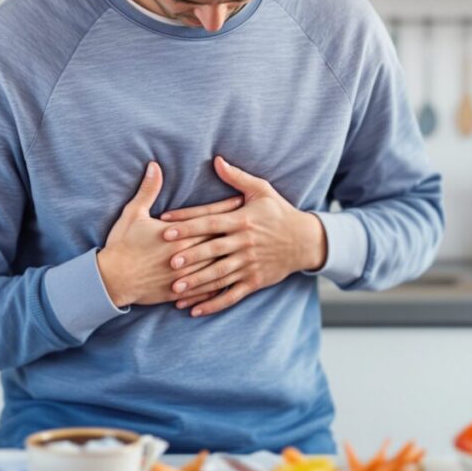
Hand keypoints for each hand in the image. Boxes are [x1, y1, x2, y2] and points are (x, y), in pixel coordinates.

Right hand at [96, 162, 244, 307]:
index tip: (242, 202)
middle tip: (256, 227)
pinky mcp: (179, 291)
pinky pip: (205, 289)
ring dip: (233, 261)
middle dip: (237, 234)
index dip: (226, 210)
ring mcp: (185, 275)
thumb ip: (148, 190)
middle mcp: (187, 254)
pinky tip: (231, 282)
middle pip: (218, 242)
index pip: (210, 219)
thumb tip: (155, 167)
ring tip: (250, 256)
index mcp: (179, 234)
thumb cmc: (123, 245)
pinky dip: (219, 286)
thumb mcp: (134, 213)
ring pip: (216, 268)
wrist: (112, 279)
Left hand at [160, 156, 326, 316]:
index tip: (166, 228)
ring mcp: (249, 264)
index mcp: (242, 221)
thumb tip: (216, 160)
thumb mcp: (261, 190)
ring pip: (219, 275)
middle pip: (212, 250)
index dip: (187, 226)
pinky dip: (214, 303)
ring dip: (197, 283)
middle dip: (190, 257)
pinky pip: (232, 294)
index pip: (210, 223)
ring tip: (176, 289)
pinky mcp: (255, 281)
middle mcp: (244, 244)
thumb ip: (237, 177)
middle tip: (168, 262)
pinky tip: (196, 310)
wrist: (306, 240)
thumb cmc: (279, 212)